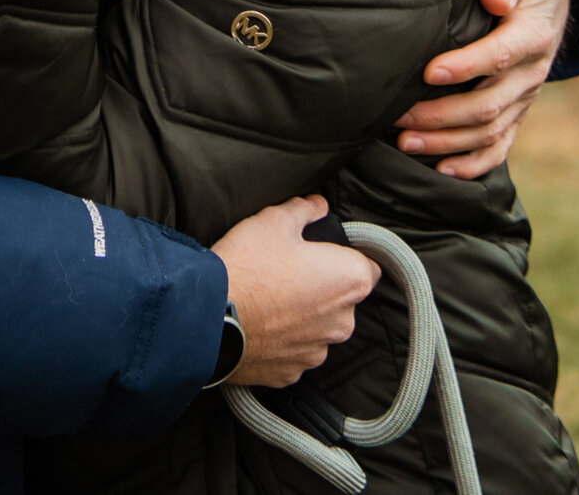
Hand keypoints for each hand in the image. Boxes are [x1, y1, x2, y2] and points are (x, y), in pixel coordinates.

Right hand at [211, 196, 378, 387]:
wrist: (209, 317)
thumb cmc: (248, 266)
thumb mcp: (274, 221)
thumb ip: (304, 211)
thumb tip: (317, 206)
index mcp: (349, 280)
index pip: (368, 268)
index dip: (344, 257)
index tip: (323, 254)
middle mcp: (343, 322)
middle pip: (342, 300)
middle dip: (321, 288)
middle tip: (287, 272)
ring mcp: (316, 351)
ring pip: (317, 328)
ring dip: (301, 317)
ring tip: (268, 300)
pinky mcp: (290, 374)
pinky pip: (292, 351)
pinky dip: (280, 341)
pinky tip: (258, 324)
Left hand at [393, 0, 569, 178]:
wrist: (548, 5)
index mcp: (532, 35)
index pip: (499, 56)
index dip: (465, 67)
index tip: (428, 73)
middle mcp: (531, 73)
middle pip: (488, 104)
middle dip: (441, 115)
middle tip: (398, 117)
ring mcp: (524, 99)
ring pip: (488, 132)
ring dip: (447, 142)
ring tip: (406, 143)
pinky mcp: (516, 114)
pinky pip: (500, 147)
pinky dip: (473, 164)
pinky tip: (443, 171)